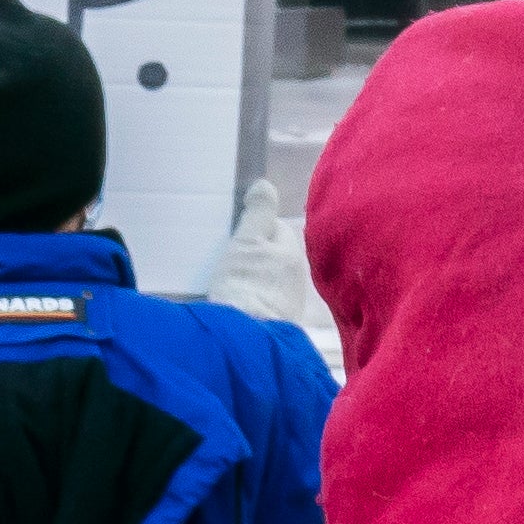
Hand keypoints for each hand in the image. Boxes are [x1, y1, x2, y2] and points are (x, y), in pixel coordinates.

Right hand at [209, 174, 329, 339]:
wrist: (247, 339)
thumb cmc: (245, 284)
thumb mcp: (247, 240)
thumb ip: (258, 213)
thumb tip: (266, 184)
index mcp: (292, 252)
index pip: (274, 229)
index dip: (253, 228)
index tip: (233, 233)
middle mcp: (296, 278)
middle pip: (271, 256)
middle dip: (253, 255)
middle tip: (227, 258)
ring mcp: (287, 303)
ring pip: (267, 280)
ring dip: (251, 278)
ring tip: (227, 282)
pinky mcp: (276, 325)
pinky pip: (261, 302)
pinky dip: (249, 299)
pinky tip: (234, 304)